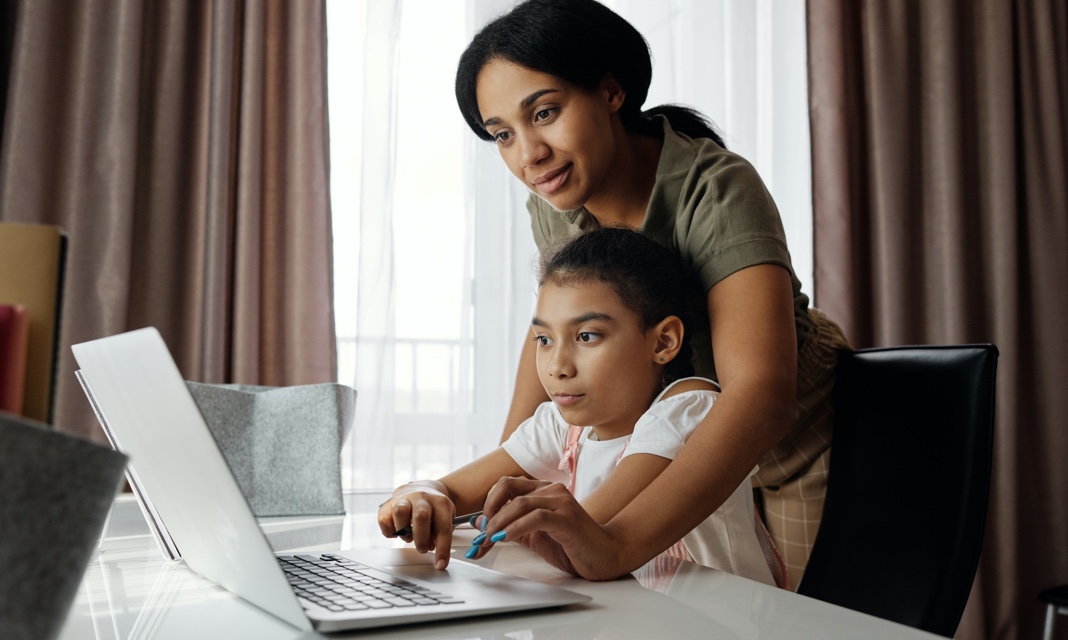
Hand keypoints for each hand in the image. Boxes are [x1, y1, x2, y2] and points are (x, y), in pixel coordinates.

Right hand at [377, 483, 454, 569]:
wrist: (421, 489)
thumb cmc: (433, 509)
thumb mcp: (444, 518)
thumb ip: (439, 534)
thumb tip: (431, 547)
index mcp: (440, 502)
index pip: (443, 527)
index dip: (442, 549)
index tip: (440, 564)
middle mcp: (422, 498)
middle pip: (420, 516)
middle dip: (421, 539)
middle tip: (423, 548)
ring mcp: (404, 499)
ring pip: (400, 512)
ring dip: (404, 532)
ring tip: (409, 536)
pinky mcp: (388, 504)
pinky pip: (384, 520)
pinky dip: (390, 531)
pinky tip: (397, 531)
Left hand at [467, 477, 624, 579]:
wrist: (604, 556)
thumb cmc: (572, 546)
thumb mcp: (533, 536)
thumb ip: (509, 526)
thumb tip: (480, 522)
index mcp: (543, 491)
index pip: (507, 484)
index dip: (488, 503)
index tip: (481, 527)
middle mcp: (552, 490)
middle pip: (508, 488)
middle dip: (489, 513)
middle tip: (481, 536)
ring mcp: (561, 502)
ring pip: (519, 503)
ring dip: (498, 524)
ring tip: (489, 541)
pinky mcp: (567, 518)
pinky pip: (535, 517)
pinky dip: (515, 528)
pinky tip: (505, 539)